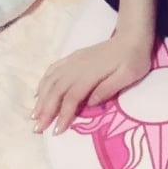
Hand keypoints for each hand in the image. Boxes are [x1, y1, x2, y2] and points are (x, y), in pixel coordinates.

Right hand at [33, 32, 153, 135]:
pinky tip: (38, 93)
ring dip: (41, 99)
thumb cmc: (134, 59)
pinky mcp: (73, 58)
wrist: (132, 37)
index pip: (71, 98)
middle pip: (56, 91)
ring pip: (51, 81)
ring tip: (34, 115)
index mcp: (90, 74)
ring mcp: (73, 61)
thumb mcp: (127, 76)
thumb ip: (108, 89)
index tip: (57, 131)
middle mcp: (77, 67)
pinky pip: (52, 70)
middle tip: (37, 129)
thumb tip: (90, 103)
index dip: (63, 115)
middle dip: (45, 111)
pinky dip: (43, 83)